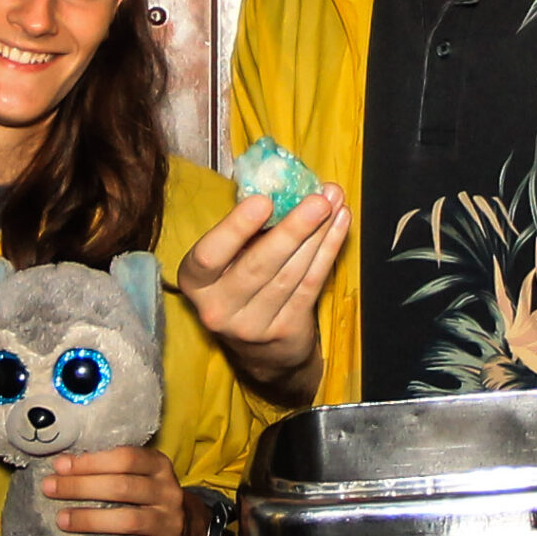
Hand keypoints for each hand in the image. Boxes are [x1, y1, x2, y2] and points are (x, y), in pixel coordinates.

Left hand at [46, 445, 195, 535]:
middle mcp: (168, 494)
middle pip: (123, 488)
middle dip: (82, 487)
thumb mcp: (144, 474)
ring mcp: (169, 525)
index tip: (60, 466)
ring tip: (62, 519)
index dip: (92, 461)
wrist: (192, 530)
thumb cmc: (152, 496)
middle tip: (50, 489)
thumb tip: (64, 466)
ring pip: (129, 521)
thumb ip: (113, 468)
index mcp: (160, 468)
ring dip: (91, 519)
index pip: (126, 458)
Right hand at [177, 183, 349, 404]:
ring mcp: (253, 325)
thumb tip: (281, 185)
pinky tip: (340, 225)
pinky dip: (328, 252)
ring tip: (334, 202)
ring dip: (318, 235)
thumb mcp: (227, 261)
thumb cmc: (239, 284)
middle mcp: (218, 308)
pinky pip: (311, 285)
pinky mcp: (286, 331)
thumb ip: (244, 229)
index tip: (264, 201)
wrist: (260, 350)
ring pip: (290, 275)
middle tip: (319, 200)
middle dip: (293, 229)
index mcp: (196, 283)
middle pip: (258, 266)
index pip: (208, 257)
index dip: (235, 229)